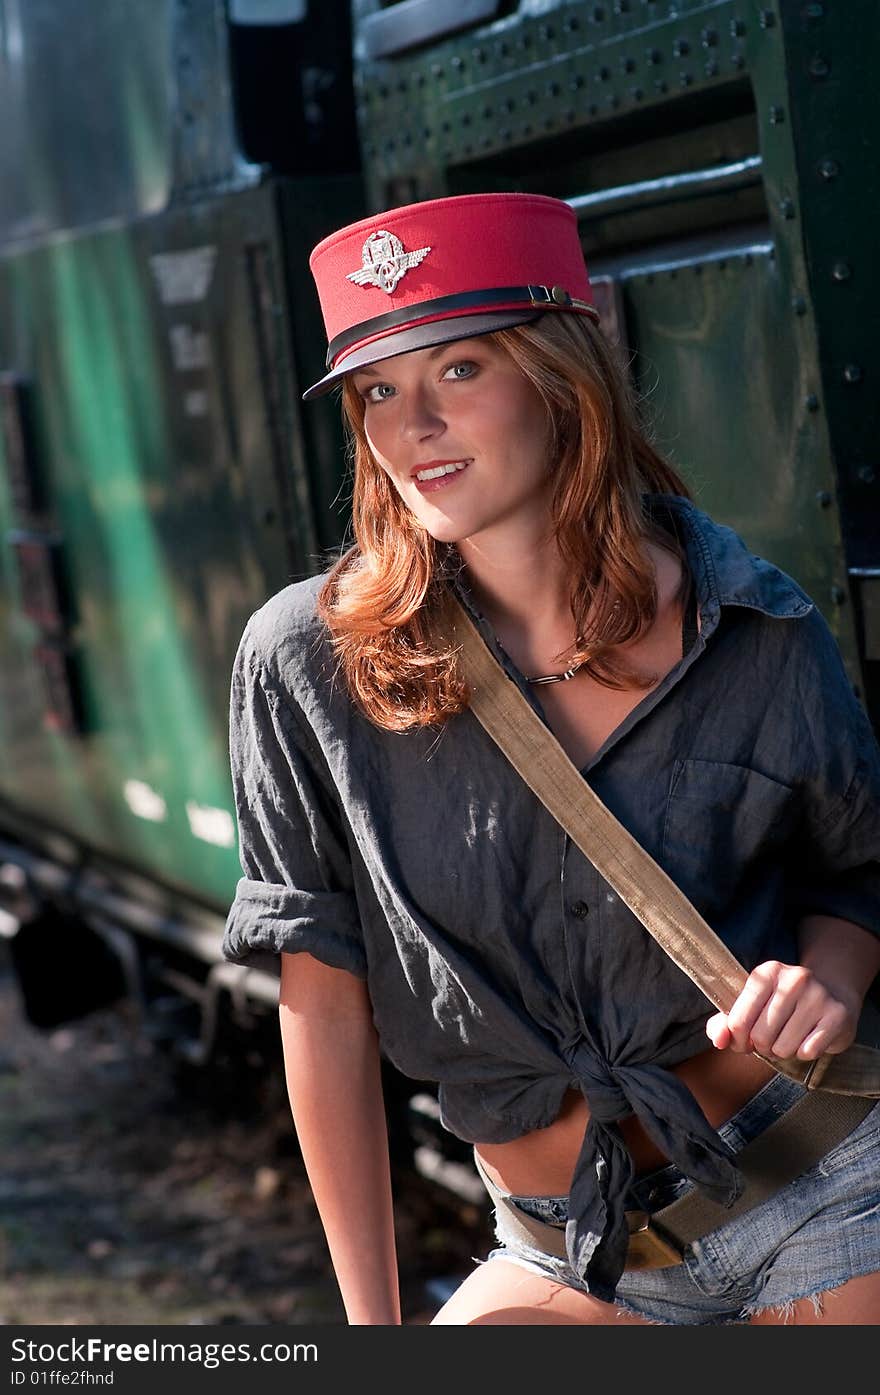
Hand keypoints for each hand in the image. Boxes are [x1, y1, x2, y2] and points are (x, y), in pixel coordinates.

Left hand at [705, 960, 859, 1060]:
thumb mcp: (753, 1004)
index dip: (738, 1040)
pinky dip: (805, 1053)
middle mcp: (793, 979)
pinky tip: (810, 1038)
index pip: (738, 1021)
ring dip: (785, 1051)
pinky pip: (808, 1051)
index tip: (746, 1041)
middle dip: (764, 1047)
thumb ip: (726, 1022)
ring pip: (784, 1048)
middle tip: (773, 1039)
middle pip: (761, 1036)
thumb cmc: (785, 1004)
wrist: (835, 993)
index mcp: (766, 973)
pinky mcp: (837, 1015)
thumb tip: (718, 1040)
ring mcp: (818, 996)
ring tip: (792, 1037)